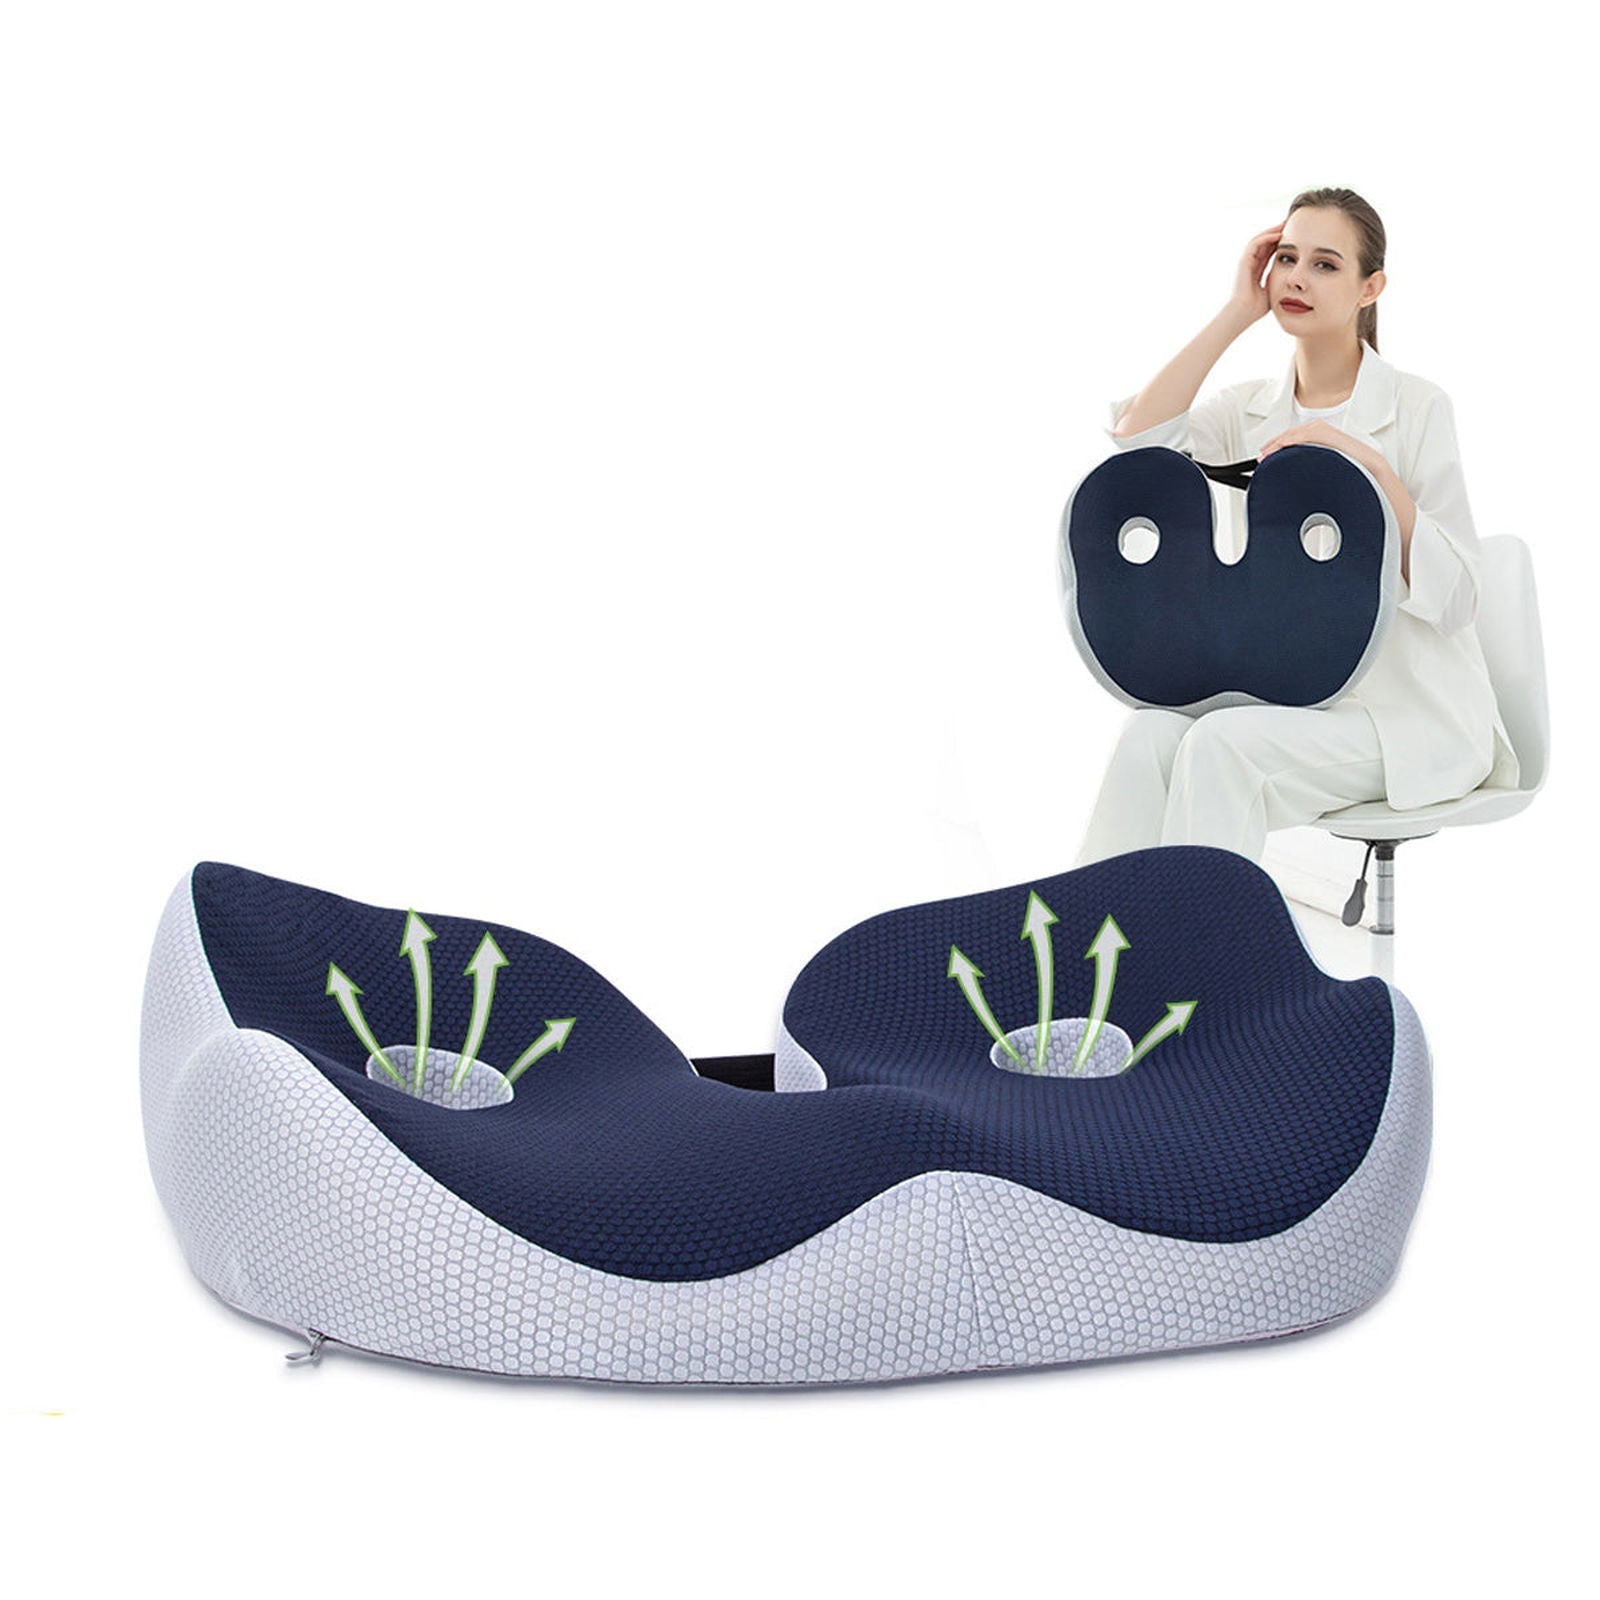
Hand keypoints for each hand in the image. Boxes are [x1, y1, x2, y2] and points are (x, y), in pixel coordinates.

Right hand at [1227, 221, 1286, 323]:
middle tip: (1291, 224)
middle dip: (1277, 232)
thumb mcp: (1272, 291)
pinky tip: (1278, 234)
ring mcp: (1246, 262)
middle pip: (1264, 243)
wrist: (1243, 313)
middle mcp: (1250, 264)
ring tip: (1285, 224)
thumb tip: (1291, 277)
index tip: (1294, 236)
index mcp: (1256, 271)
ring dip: (1272, 231)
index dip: (1280, 242)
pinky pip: (1255, 244)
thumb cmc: (1255, 308)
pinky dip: (1266, 237)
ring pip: (1259, 240)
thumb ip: (1278, 281)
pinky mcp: (1243, 262)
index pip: (1269, 251)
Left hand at [1258, 421, 1381, 473]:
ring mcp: (1330, 434)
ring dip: (1282, 441)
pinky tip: (1285, 444)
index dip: (1277, 446)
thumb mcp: (1325, 472)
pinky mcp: (1335, 437)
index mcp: (1321, 442)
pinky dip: (1297, 438)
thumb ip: (1311, 470)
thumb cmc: (1354, 475)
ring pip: (1300, 433)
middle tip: (1261, 457)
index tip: (1265, 457)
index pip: (1294, 439)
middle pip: (1294, 434)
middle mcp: (1324, 434)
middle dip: (1275, 445)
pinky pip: (1312, 435)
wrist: (1374, 475)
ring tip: (1268, 452)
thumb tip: (1296, 483)